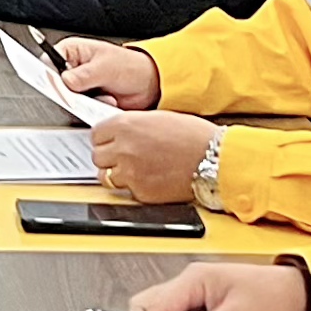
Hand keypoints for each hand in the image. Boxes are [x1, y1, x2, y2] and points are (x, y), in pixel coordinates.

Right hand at [57, 37, 161, 109]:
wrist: (149, 84)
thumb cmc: (130, 66)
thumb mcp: (106, 67)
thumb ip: (84, 75)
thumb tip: (65, 81)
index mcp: (72, 51)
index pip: (48, 62)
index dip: (49, 75)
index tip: (57, 85)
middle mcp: (72, 69)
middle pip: (55, 84)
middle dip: (71, 93)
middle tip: (86, 94)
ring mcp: (78, 86)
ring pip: (67, 100)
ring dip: (85, 102)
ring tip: (105, 95)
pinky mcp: (85, 101)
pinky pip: (80, 110)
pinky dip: (93, 109)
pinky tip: (108, 100)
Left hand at [91, 110, 213, 203]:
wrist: (214, 159)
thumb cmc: (193, 136)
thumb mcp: (157, 118)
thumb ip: (132, 125)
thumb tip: (118, 132)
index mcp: (125, 125)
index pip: (96, 134)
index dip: (105, 139)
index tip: (111, 142)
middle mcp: (123, 148)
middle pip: (97, 156)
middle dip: (109, 157)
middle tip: (124, 156)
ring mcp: (130, 172)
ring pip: (106, 177)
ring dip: (117, 174)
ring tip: (135, 169)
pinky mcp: (141, 191)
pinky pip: (126, 191)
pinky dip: (134, 187)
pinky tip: (149, 178)